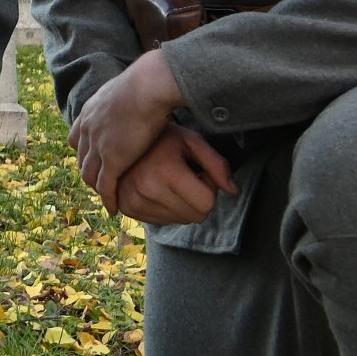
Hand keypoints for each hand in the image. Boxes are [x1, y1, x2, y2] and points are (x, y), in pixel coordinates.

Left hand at [68, 48, 184, 211]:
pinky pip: (106, 187)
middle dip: (90, 172)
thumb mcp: (127, 88)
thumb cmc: (148, 82)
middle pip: (82, 159)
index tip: (94, 159)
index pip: (77, 138)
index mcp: (89, 112)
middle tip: (101, 184)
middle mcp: (88, 130)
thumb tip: (136, 92)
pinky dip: (109, 199)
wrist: (149, 87)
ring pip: (90, 175)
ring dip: (98, 188)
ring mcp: (97, 146)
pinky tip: (114, 208)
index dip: (85, 151)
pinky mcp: (112, 161)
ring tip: (109, 197)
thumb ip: (124, 97)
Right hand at [111, 125, 237, 224]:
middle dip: (198, 199)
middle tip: (187, 176)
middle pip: (195, 217)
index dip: (209, 187)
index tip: (199, 171)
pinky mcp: (126, 208)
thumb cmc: (162, 136)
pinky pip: (162, 221)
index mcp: (165, 171)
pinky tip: (158, 188)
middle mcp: (147, 189)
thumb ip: (217, 165)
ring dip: (182, 205)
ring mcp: (134, 201)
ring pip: (179, 221)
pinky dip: (166, 208)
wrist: (122, 134)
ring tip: (170, 180)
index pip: (206, 204)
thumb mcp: (192, 141)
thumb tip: (234, 191)